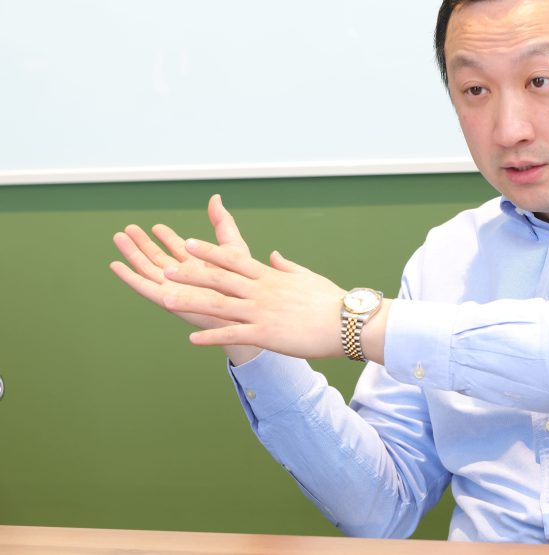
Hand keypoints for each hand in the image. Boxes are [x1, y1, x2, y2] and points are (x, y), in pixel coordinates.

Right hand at [111, 195, 262, 363]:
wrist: (245, 309)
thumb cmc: (246, 282)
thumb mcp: (233, 245)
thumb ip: (222, 222)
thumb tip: (215, 197)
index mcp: (198, 265)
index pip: (177, 248)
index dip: (165, 237)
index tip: (156, 226)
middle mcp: (184, 276)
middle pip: (157, 257)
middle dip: (142, 243)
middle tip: (128, 228)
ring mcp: (174, 287)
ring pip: (146, 268)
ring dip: (131, 253)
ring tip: (118, 237)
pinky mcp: (168, 299)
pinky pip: (143, 286)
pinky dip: (129, 276)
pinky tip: (116, 265)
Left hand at [163, 236, 347, 359]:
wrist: (347, 322)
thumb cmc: (332, 300)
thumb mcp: (307, 277)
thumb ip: (285, 266)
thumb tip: (272, 255)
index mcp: (271, 277)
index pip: (234, 260)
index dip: (209, 251)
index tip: (188, 244)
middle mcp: (262, 291)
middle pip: (219, 279)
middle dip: (191, 274)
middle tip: (166, 270)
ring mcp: (262, 312)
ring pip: (219, 305)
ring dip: (191, 302)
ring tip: (166, 300)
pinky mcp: (266, 334)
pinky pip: (233, 334)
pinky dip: (212, 337)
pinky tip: (192, 340)